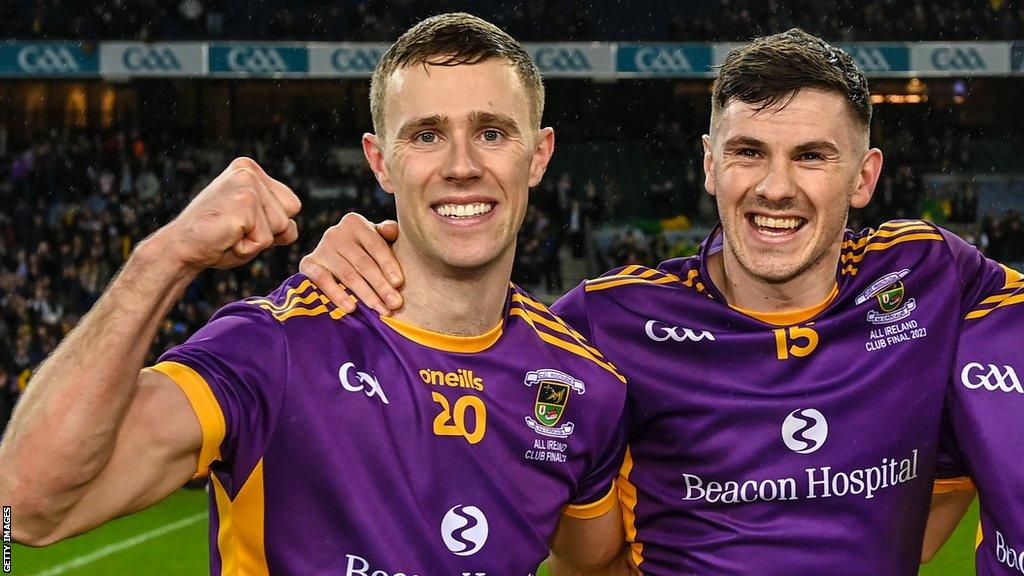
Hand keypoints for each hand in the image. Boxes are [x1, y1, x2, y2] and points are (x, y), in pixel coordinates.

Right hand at [158, 157, 300, 271]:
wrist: (180, 248)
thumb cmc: (216, 238)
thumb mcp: (253, 224)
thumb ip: (278, 219)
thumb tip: (291, 227)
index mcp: (249, 170)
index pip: (292, 204)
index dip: (273, 224)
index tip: (241, 223)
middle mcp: (248, 172)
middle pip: (290, 214)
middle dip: (268, 232)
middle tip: (234, 229)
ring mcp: (247, 186)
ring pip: (281, 227)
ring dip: (257, 241)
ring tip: (230, 233)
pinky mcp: (244, 204)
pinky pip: (266, 240)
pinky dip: (248, 248)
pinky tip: (226, 238)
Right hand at [299, 213, 402, 315]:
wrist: (333, 257)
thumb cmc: (364, 249)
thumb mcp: (377, 238)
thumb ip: (388, 233)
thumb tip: (392, 230)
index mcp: (355, 223)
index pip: (375, 245)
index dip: (389, 265)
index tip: (399, 283)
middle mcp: (335, 233)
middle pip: (362, 262)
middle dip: (381, 285)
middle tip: (394, 304)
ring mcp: (321, 248)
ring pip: (347, 274)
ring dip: (365, 294)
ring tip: (380, 310)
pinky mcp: (308, 264)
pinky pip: (322, 281)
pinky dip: (337, 295)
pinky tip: (351, 308)